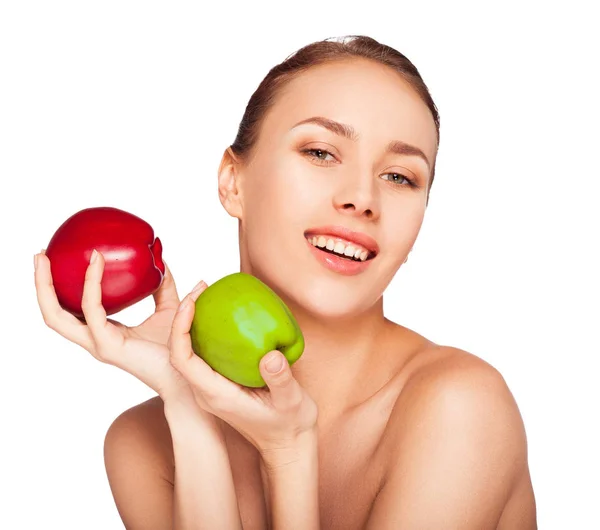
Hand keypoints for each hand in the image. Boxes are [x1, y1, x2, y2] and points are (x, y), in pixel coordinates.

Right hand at [34, 249, 201, 406]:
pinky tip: (97, 263)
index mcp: (103, 331)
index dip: (59, 287)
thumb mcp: (168, 306)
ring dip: (46, 287)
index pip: (70, 310)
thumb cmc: (177, 345)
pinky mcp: (108, 346)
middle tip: (40, 255)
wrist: (187, 370)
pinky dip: (91, 284)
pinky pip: (92, 310)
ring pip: (57, 316)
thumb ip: (161, 285)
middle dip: (41, 284)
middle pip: (53, 313)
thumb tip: (160, 259)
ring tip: (45, 259)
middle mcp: (94, 338)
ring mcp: (98, 344)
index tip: (60, 258)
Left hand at [168, 288, 318, 459]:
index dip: (180, 329)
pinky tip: (221, 313)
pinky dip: (205, 330)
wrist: (287, 443)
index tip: (191, 302)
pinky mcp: (219, 382)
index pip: (182, 360)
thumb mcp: (291, 402)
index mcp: (215, 395)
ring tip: (206, 294)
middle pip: (179, 351)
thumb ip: (281, 380)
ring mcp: (210, 387)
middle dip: (182, 317)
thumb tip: (270, 355)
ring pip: (188, 351)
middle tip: (200, 288)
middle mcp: (206, 391)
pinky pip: (203, 353)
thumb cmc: (289, 424)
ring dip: (191, 322)